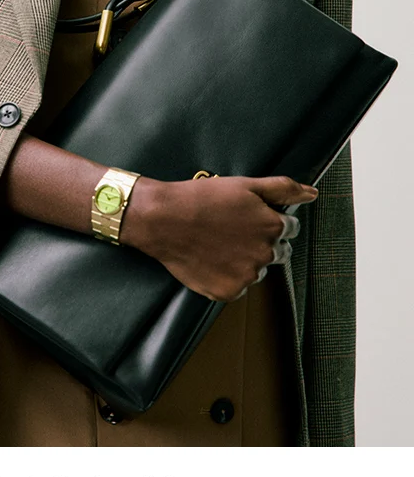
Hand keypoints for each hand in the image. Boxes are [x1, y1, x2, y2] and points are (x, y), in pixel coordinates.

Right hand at [122, 174, 317, 301]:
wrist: (162, 220)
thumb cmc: (202, 199)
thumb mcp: (245, 185)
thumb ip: (283, 188)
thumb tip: (313, 194)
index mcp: (272, 227)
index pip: (289, 229)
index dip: (270, 220)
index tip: (249, 217)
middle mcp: (264, 254)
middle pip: (277, 252)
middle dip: (262, 242)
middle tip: (233, 230)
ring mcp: (246, 276)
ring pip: (257, 270)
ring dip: (245, 260)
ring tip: (219, 243)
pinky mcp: (227, 291)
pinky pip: (238, 286)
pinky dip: (228, 276)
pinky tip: (211, 259)